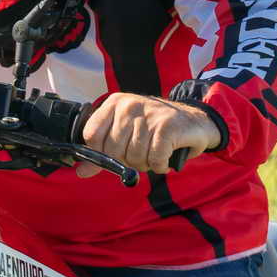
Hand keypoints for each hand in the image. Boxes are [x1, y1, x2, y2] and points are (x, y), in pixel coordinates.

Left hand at [78, 93, 218, 176]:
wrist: (195, 121)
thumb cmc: (155, 131)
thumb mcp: (125, 136)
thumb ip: (102, 154)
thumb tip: (81, 172)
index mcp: (114, 103)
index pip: (91, 135)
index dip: (99, 153)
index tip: (115, 155)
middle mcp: (129, 105)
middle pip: (112, 149)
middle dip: (126, 161)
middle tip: (141, 154)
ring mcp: (149, 114)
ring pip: (133, 156)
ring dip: (145, 164)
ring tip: (155, 153)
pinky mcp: (167, 126)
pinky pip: (154, 158)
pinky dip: (160, 165)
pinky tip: (165, 157)